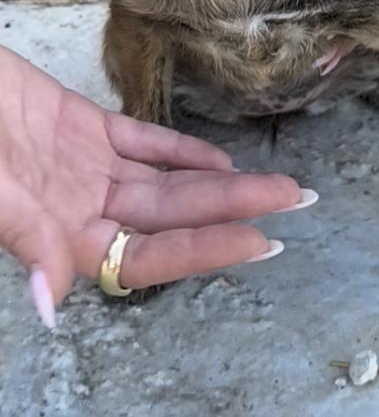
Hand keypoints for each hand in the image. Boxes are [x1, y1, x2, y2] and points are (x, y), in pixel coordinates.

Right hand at [0, 47, 307, 325]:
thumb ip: (24, 236)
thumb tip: (48, 306)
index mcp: (57, 234)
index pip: (147, 255)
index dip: (203, 251)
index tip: (260, 243)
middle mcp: (78, 207)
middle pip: (171, 217)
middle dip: (234, 212)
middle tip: (297, 201)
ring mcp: (83, 167)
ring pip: (164, 181)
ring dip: (219, 181)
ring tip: (274, 182)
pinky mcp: (82, 127)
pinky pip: (141, 143)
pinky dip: (179, 150)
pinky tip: (219, 158)